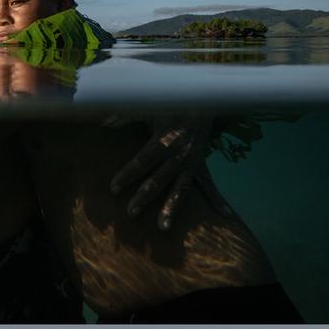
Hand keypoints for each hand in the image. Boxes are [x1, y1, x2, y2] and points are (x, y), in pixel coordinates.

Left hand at [108, 113, 215, 229]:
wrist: (200, 100)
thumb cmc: (168, 105)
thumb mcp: (147, 108)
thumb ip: (126, 116)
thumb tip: (105, 121)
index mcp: (164, 140)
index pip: (142, 161)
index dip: (127, 175)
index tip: (113, 188)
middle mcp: (178, 155)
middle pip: (158, 180)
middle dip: (144, 197)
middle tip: (131, 213)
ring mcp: (192, 162)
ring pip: (181, 189)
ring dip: (171, 208)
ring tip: (162, 228)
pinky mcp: (201, 165)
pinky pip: (209, 184)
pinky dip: (216, 199)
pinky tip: (223, 214)